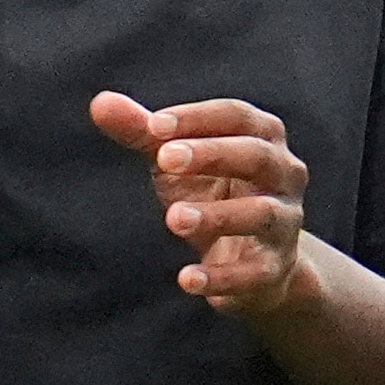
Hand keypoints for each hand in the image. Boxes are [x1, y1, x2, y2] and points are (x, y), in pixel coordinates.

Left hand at [92, 92, 313, 316]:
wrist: (251, 260)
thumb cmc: (212, 192)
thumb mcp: (177, 162)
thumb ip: (143, 133)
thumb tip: (100, 104)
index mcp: (263, 137)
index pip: (236, 116)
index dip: (197, 117)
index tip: (154, 126)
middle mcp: (285, 175)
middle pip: (256, 156)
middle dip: (212, 154)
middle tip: (165, 160)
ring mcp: (285, 223)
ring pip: (262, 213)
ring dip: (218, 215)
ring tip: (173, 218)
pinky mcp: (276, 268)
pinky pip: (255, 272)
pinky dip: (222, 277)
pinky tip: (186, 280)